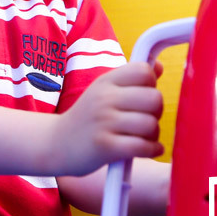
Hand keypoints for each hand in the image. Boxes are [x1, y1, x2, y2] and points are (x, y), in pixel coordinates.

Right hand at [54, 61, 164, 176]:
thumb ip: (131, 78)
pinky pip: (142, 146)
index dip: (151, 84)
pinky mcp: (105, 146)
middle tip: (146, 119)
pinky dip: (152, 149)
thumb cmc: (88, 117)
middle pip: (154, 98)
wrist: (56, 143)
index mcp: (106, 81)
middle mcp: (104, 98)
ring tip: (144, 137)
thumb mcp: (104, 91)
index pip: (143, 71)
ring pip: (150, 124)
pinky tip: (148, 149)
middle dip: (157, 112)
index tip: (143, 97)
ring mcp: (104, 122)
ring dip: (154, 135)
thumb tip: (159, 66)